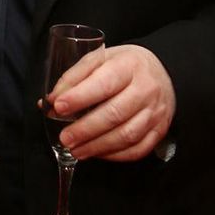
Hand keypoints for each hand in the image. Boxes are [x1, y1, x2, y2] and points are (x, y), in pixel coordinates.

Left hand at [49, 44, 174, 161]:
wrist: (162, 72)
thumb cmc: (125, 66)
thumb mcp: (100, 59)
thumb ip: (75, 77)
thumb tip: (52, 99)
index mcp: (129, 65)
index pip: (104, 83)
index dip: (80, 97)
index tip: (58, 107)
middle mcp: (146, 89)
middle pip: (115, 113)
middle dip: (85, 129)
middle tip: (65, 137)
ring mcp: (155, 112)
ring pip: (126, 135)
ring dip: (98, 146)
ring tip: (76, 149)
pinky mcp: (159, 130)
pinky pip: (138, 149)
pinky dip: (115, 155)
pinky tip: (97, 152)